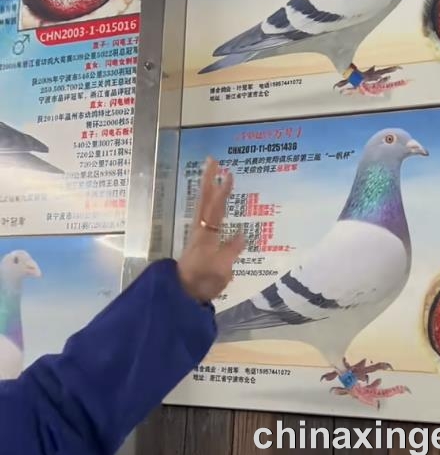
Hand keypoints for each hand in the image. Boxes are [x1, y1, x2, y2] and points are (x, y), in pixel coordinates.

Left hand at [177, 157, 244, 302]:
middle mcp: (200, 230)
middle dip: (209, 179)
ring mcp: (198, 234)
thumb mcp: (221, 270)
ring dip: (207, 188)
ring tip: (213, 174)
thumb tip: (242, 235)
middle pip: (204, 200)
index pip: (215, 208)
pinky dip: (209, 202)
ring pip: (202, 205)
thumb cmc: (202, 282)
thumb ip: (231, 252)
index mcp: (206, 235)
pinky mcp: (198, 240)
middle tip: (212, 160)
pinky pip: (204, 215)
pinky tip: (214, 201)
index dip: (222, 192)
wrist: (181, 294)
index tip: (229, 174)